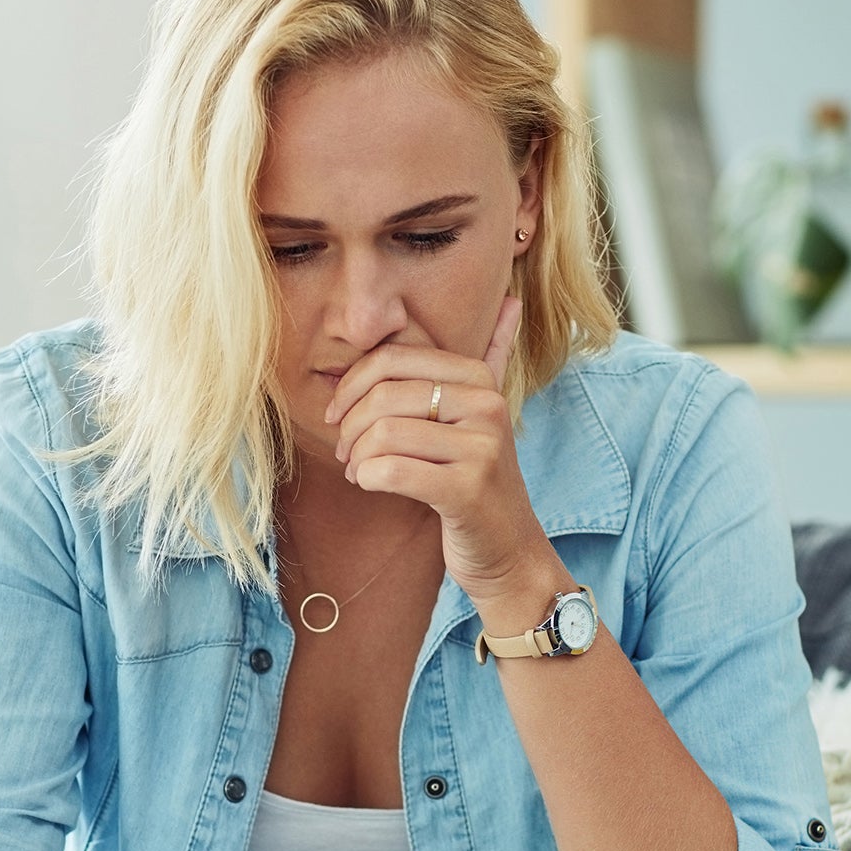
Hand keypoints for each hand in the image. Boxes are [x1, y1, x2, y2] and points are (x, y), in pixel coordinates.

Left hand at [324, 296, 553, 601]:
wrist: (509, 550)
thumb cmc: (478, 481)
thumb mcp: (483, 418)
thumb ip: (494, 358)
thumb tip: (512, 300)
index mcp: (481, 380)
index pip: (394, 359)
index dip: (352, 385)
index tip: (338, 415)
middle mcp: (487, 407)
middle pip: (385, 395)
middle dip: (350, 424)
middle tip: (345, 450)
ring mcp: (482, 448)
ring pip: (384, 434)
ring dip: (357, 456)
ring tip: (358, 470)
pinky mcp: (467, 490)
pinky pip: (391, 471)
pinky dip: (369, 478)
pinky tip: (371, 485)